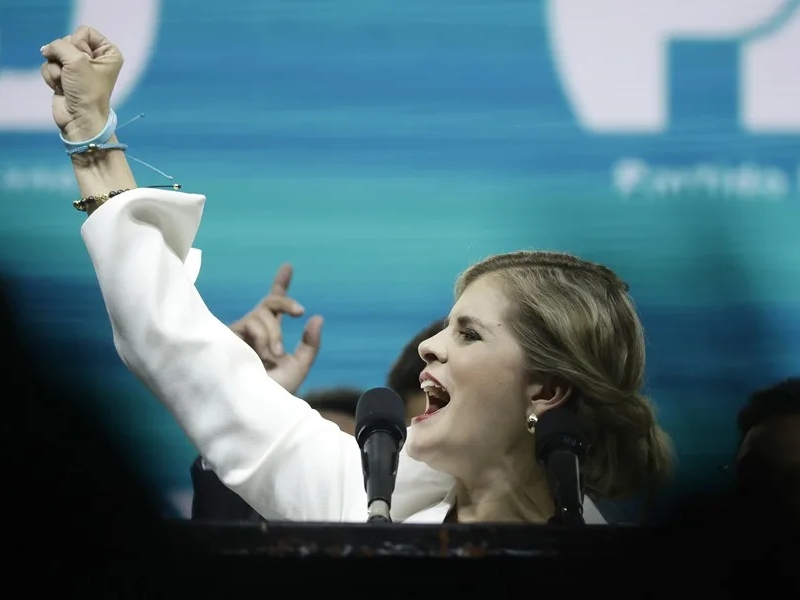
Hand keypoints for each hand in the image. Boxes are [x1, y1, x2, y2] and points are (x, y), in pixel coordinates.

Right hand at [40, 25, 122, 141]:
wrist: (80, 118)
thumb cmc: (87, 90)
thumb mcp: (76, 60)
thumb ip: (59, 45)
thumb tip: (46, 50)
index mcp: (108, 52)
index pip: (84, 31)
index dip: (78, 44)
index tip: (84, 61)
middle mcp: (94, 58)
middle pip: (67, 41)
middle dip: (65, 57)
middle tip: (74, 75)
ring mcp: (78, 68)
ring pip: (55, 54)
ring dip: (57, 69)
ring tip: (67, 83)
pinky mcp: (64, 76)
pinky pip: (49, 65)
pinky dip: (52, 77)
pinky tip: (60, 88)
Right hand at [230, 264, 322, 393]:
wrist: (256, 407)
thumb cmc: (276, 393)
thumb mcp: (299, 367)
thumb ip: (310, 344)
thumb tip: (317, 317)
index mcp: (272, 336)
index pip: (274, 307)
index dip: (280, 285)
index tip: (288, 267)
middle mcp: (255, 332)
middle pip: (269, 303)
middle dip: (285, 302)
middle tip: (299, 312)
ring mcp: (241, 334)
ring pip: (261, 314)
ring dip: (273, 334)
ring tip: (272, 357)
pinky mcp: (228, 337)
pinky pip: (251, 323)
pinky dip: (263, 337)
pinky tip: (262, 355)